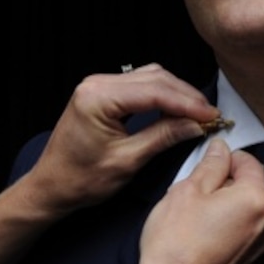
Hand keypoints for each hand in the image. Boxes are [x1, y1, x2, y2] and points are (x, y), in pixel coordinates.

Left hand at [17, 64, 221, 217]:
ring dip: (176, 94)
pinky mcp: (103, 93)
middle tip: (210, 116)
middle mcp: (96, 84)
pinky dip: (162, 95)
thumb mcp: (127, 161)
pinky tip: (176, 109)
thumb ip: (163, 137)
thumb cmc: (80, 179)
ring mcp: (98, 86)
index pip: (155, 91)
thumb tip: (194, 125)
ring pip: (150, 78)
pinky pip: (139, 85)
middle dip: (186, 96)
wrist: (52, 186)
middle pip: (155, 78)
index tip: (211, 116)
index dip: (188, 103)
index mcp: (98, 98)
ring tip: (198, 114)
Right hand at [135, 141, 263, 263]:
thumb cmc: (175, 243)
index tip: (205, 165)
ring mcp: (262, 245)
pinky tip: (201, 234)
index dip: (224, 158)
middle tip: (193, 194)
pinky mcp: (251, 261)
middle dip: (224, 184)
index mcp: (257, 199)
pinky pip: (242, 230)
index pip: (249, 161)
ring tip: (194, 217)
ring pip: (244, 209)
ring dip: (223, 205)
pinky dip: (225, 226)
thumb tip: (221, 149)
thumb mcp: (188, 189)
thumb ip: (210, 164)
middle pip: (249, 186)